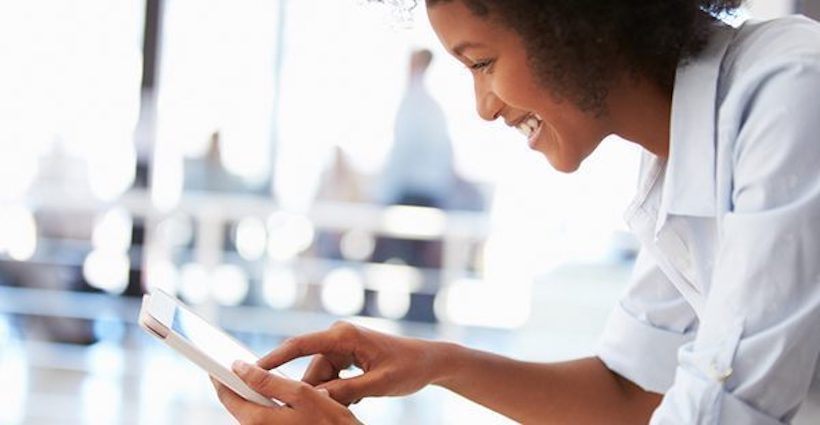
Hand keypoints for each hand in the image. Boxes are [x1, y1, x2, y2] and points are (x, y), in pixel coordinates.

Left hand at [213, 360, 360, 424]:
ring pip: (249, 410)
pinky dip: (261, 401)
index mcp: (258, 421)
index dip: (219, 375)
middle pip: (236, 404)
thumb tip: (240, 368)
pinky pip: (261, 416)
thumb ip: (268, 380)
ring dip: (249, 392)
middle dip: (234, 382)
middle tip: (234, 362)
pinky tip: (270, 391)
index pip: (227, 396)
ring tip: (252, 374)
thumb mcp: (302, 394)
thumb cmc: (330, 422)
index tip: (214, 359)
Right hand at [258, 321, 442, 405]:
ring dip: (330, 394)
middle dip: (314, 392)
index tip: (252, 369)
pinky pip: (331, 376)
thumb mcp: (378, 384)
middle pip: (310, 368)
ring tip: (356, 400)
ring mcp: (343, 345)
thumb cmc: (408, 368)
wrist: (429, 360)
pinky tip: (359, 397)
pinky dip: (338, 391)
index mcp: (344, 335)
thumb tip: (317, 399)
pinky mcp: (348, 355)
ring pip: (320, 376)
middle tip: (322, 413)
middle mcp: (340, 336)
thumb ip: (346, 391)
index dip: (274, 358)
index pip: (299, 345)